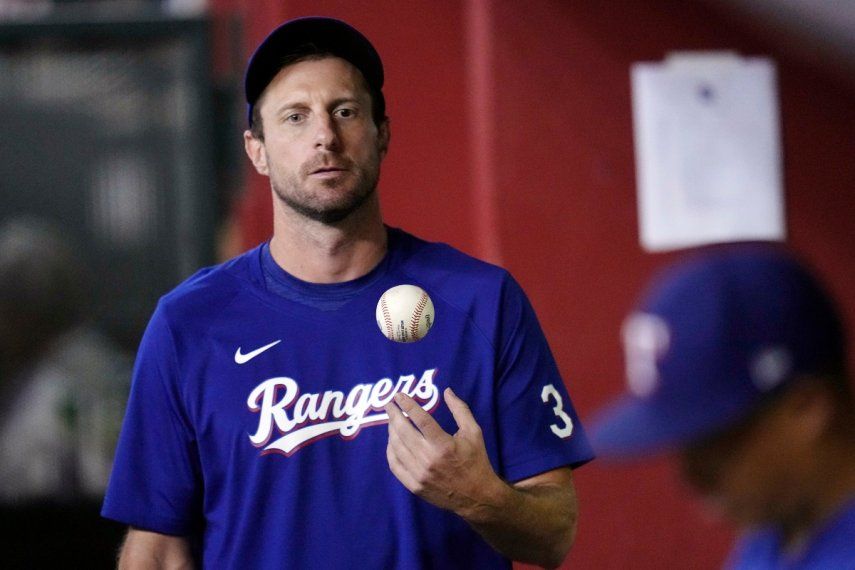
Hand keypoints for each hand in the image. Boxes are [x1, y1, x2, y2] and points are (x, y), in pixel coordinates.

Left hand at [384, 388, 505, 517]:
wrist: (477, 496)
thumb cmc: (476, 460)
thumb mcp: (473, 432)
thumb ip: (460, 410)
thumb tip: (447, 391)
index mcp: (444, 445)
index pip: (421, 419)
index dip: (408, 405)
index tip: (399, 395)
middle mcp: (429, 459)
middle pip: (404, 432)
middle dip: (394, 415)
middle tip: (389, 405)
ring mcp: (419, 474)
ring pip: (397, 448)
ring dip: (391, 431)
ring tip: (392, 421)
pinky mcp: (414, 486)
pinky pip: (395, 466)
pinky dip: (390, 451)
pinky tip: (392, 442)